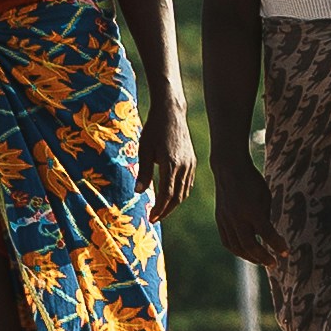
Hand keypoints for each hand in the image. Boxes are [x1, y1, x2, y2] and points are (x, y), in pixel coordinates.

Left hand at [138, 89, 197, 219]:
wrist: (171, 113)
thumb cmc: (154, 130)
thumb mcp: (144, 150)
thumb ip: (144, 172)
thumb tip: (138, 193)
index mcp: (171, 164)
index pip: (167, 194)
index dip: (160, 208)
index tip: (152, 218)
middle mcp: (183, 166)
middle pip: (178, 196)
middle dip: (166, 210)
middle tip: (155, 218)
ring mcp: (190, 163)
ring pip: (185, 190)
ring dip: (174, 203)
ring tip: (162, 210)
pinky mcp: (192, 160)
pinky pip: (188, 182)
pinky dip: (181, 192)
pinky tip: (172, 195)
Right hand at [210, 157, 276, 266]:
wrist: (229, 169)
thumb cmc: (252, 182)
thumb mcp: (265, 197)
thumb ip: (265, 217)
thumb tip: (268, 236)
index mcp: (252, 209)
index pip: (267, 234)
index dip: (277, 245)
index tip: (286, 252)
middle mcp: (237, 217)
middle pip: (250, 246)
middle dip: (263, 258)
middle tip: (274, 264)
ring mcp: (226, 220)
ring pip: (237, 247)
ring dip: (250, 258)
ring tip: (262, 261)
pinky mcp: (219, 220)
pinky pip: (227, 241)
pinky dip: (237, 250)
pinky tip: (246, 253)